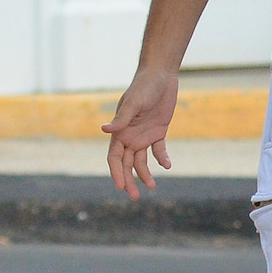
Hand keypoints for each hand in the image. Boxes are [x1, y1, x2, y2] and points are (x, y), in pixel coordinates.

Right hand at [103, 68, 178, 200]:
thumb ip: (121, 119)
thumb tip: (104, 130)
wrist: (160, 76)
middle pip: (127, 164)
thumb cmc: (143, 87)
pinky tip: (167, 166)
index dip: (116, 172)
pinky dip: (162, 158)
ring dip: (145, 174)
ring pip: (142, 161)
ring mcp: (144, 135)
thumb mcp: (133, 103)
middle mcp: (130, 136)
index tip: (119, 187)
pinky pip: (159, 149)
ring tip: (152, 187)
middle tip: (134, 196)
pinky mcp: (158, 131)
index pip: (115, 158)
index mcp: (120, 132)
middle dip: (129, 180)